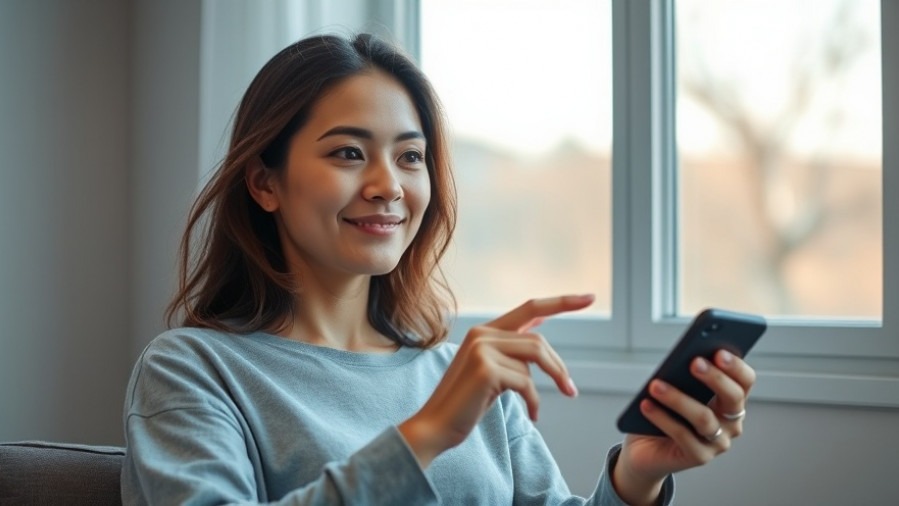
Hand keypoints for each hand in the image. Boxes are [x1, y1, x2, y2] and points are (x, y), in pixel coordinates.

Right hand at [398, 294, 593, 467]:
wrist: (436, 426)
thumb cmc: (466, 403)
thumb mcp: (492, 372)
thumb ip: (512, 352)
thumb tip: (540, 339)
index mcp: (484, 331)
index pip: (530, 308)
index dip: (561, 302)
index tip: (589, 297)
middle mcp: (481, 334)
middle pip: (537, 340)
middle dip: (558, 365)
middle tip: (570, 389)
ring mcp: (481, 349)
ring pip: (534, 358)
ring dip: (551, 380)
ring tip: (553, 400)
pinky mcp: (486, 369)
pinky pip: (526, 382)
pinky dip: (534, 401)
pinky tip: (533, 415)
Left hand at [613, 350, 756, 504]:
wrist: (647, 448)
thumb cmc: (665, 411)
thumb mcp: (676, 388)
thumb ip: (684, 374)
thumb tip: (682, 358)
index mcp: (731, 399)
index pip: (745, 380)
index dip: (736, 366)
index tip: (719, 351)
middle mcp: (732, 422)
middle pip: (733, 397)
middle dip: (714, 378)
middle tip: (693, 362)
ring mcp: (718, 442)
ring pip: (704, 417)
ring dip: (678, 398)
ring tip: (655, 385)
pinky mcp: (700, 457)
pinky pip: (682, 435)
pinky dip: (662, 418)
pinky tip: (646, 405)